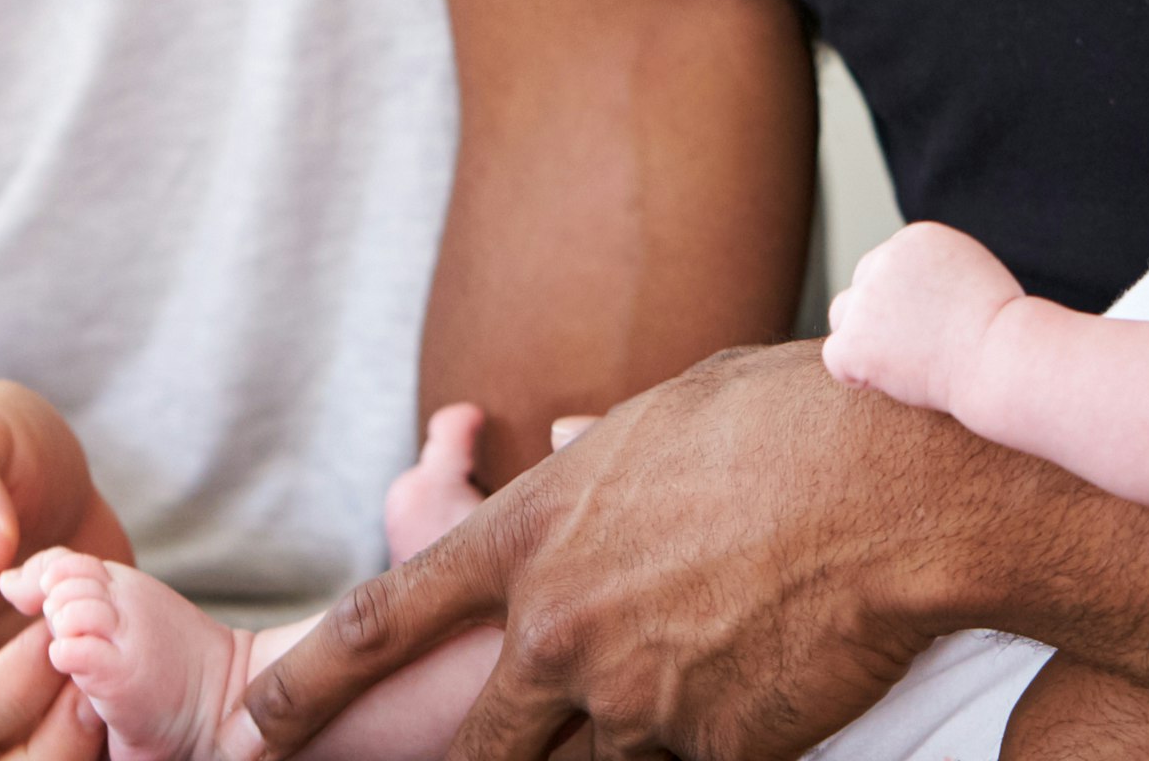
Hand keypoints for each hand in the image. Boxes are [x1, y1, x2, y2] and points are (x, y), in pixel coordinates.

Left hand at [241, 343, 970, 760]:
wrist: (892, 487)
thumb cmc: (789, 421)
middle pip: (477, 742)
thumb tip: (563, 455)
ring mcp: (632, 701)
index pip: (385, 621)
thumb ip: (591, 468)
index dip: (310, 689)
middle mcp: (560, 627)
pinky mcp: (709, 751)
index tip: (256, 734)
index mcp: (532, 534)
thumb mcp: (659, 420)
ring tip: (677, 685)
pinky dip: (708, 743)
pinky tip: (761, 685)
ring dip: (616, 744)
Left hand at [822, 221, 1023, 417]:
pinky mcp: (855, 340)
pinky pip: (836, 357)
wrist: (1002, 359)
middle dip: (883, 315)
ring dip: (865, 338)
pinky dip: (857, 373)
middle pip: (863, 285)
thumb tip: (910, 294)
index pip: (890, 265)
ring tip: (905, 362)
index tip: (934, 325)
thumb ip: (937, 274)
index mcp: (916, 238)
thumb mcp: (975, 277)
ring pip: (844, 315)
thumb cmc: (1004, 332)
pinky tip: (891, 380)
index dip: (905, 299)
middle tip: (920, 346)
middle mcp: (885, 259)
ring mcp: (866, 299)